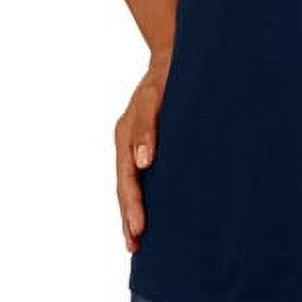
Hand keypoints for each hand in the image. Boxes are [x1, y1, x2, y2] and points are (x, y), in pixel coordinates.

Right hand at [114, 57, 169, 252]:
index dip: (132, 206)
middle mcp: (129, 142)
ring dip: (134, 210)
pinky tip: (156, 210)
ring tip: (138, 240)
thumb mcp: (153, 98)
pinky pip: (146, 173)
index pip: (127, 178)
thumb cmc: (166, 76)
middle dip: (129, 217)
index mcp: (125, 135)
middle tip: (134, 246)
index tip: (138, 231)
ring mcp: (139, 143)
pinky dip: (146, 193)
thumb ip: (146, 128)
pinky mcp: (154, 141)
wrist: (176, 55)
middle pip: (126, 186)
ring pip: (133, 183)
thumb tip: (143, 163)